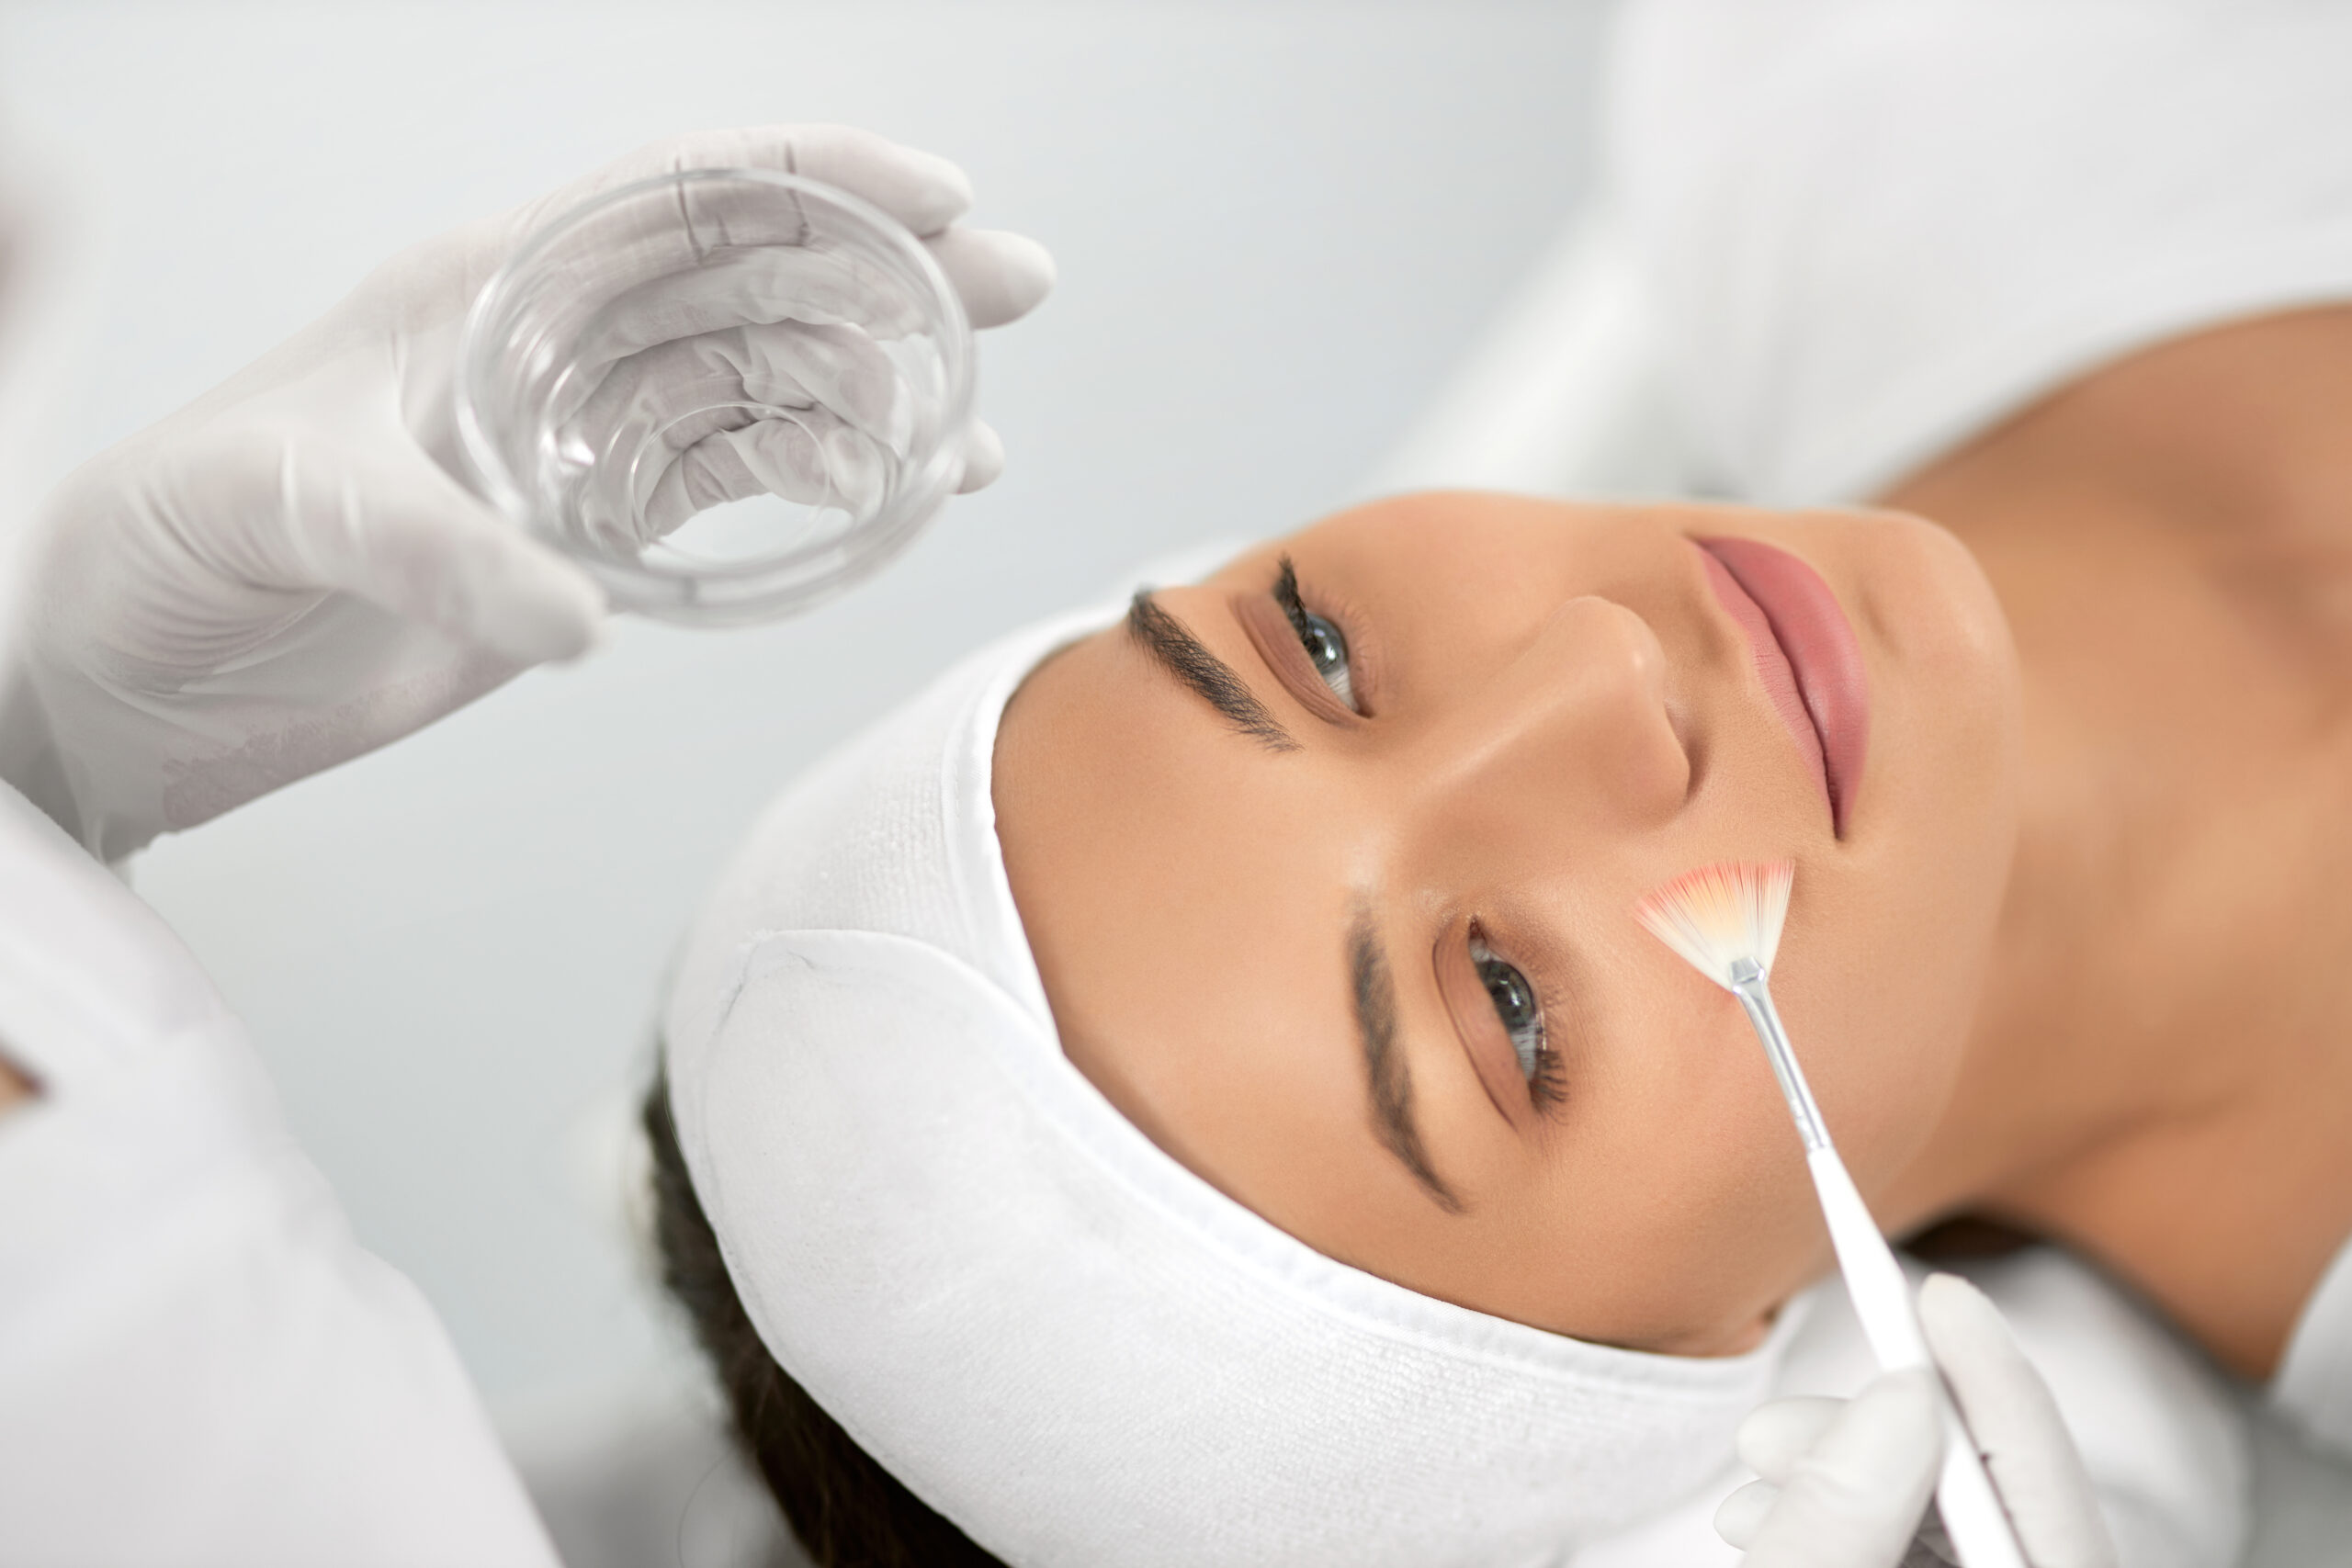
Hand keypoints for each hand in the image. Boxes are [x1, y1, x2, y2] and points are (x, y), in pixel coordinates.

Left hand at [0, 125, 1052, 859]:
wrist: (120, 677)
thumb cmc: (166, 545)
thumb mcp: (287, 506)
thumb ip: (439, 551)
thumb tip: (584, 619)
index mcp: (481, 287)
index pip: (677, 196)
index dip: (814, 177)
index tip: (935, 192)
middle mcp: (547, 347)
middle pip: (755, 287)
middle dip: (893, 278)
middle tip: (1015, 293)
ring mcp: (572, 444)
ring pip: (763, 392)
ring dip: (878, 397)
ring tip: (974, 431)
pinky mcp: (581, 539)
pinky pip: (729, 493)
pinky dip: (824, 489)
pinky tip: (899, 496)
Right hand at [1715, 1274, 2116, 1567]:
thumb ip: (1843, 1514)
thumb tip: (1900, 1390)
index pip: (2042, 1492)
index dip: (1992, 1383)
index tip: (1939, 1292)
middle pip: (1991, 1499)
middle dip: (1882, 1433)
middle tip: (1770, 1431)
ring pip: (1944, 1519)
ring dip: (1847, 1475)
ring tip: (1754, 1483)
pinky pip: (1914, 1548)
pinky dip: (1849, 1515)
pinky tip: (1773, 1515)